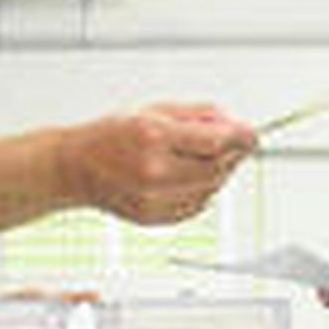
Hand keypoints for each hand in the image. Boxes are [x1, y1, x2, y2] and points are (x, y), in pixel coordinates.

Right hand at [64, 104, 256, 224]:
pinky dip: (201, 190)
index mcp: (154, 137)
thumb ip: (200, 116)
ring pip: (211, 189)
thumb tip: (235, 125)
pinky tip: (184, 176)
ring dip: (218, 173)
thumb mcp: (156, 110)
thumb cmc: (111, 135)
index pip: (217, 141)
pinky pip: (197, 205)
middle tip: (236, 144)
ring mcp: (154, 199)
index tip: (252, 135)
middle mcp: (155, 172)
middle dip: (233, 155)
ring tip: (199, 157)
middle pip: (219, 168)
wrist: (76, 168)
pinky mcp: (155, 218)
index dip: (242, 138)